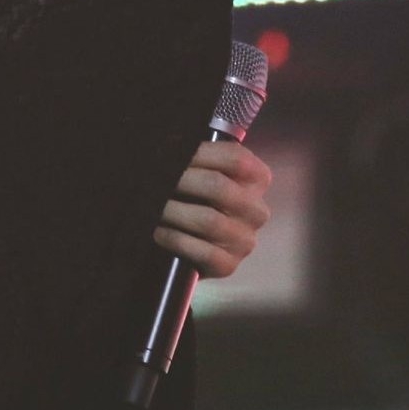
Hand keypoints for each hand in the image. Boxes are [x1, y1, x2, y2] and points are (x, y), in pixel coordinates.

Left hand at [154, 140, 272, 277]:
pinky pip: (203, 252)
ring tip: (151, 204)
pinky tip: (158, 231)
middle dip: (180, 180)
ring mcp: (245, 240)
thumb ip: (193, 156)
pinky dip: (174, 239)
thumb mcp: (198, 171)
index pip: (235, 158)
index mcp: (256, 180)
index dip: (200, 153)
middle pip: (219, 188)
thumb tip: (169, 144)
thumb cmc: (190, 195)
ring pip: (209, 220)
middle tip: (152, 178)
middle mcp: (256, 210)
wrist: (186, 241)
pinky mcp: (229, 265)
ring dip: (172, 211)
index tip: (169, 152)